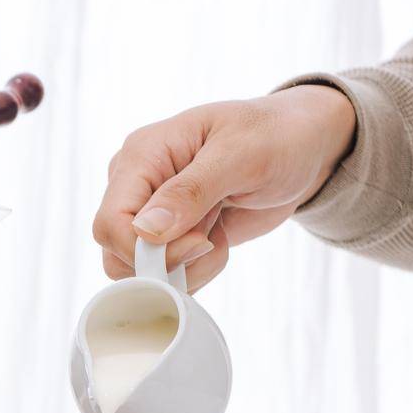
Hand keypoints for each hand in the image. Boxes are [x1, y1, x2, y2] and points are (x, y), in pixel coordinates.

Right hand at [92, 84, 355, 289]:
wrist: (303, 148)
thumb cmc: (275, 136)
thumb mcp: (241, 155)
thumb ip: (190, 192)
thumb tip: (146, 230)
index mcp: (142, 155)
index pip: (110, 221)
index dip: (144, 249)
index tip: (198, 244)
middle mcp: (137, 186)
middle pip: (117, 253)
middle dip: (169, 262)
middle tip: (212, 242)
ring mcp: (151, 213)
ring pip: (140, 272)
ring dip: (186, 270)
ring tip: (220, 238)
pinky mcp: (170, 236)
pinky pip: (165, 275)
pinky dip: (196, 272)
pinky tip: (220, 241)